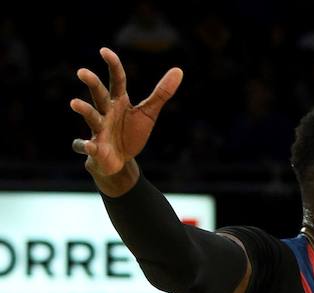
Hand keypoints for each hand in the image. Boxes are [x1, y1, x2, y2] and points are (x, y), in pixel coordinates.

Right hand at [70, 47, 182, 184]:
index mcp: (119, 102)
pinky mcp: (95, 149)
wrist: (120, 161)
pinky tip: (88, 146)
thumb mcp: (148, 113)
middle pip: (99, 95)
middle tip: (82, 72)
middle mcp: (106, 112)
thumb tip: (178, 70)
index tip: (104, 51)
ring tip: (75, 103)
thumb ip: (161, 93)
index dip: (113, 66)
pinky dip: (85, 146)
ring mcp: (99, 129)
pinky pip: (87, 146)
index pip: (117, 80)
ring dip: (84, 110)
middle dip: (92, 84)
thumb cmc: (131, 132)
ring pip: (91, 117)